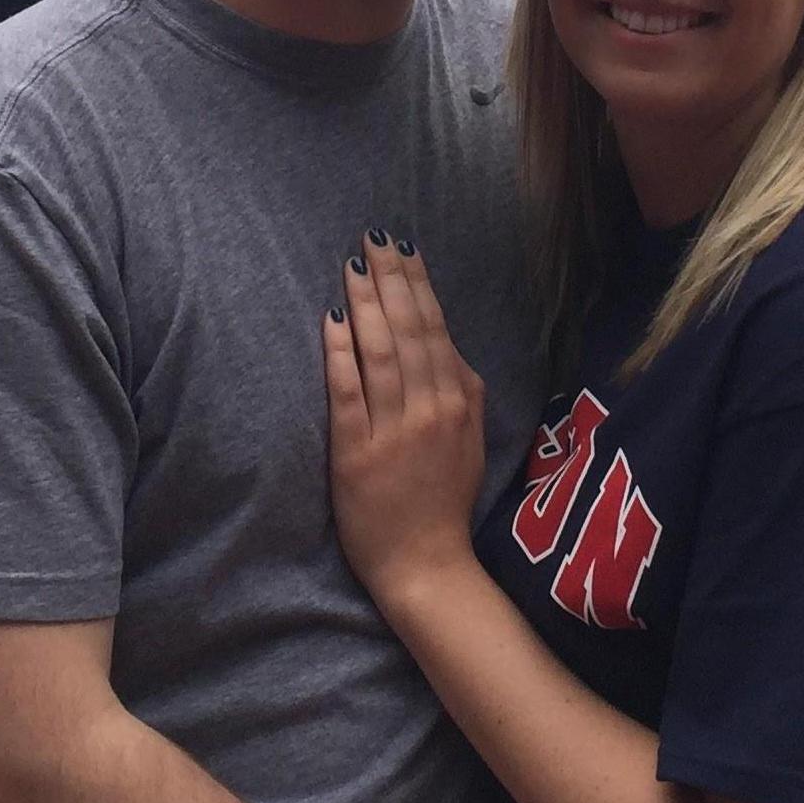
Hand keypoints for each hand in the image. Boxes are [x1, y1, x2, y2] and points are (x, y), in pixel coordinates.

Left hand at [325, 234, 488, 605]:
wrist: (427, 565)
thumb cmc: (444, 502)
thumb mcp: (470, 439)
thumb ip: (462, 391)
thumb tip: (446, 346)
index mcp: (459, 401)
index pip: (435, 328)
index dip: (418, 284)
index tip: (403, 247)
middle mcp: (431, 408)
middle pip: (409, 329)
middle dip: (391, 277)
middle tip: (374, 237)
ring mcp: (394, 429)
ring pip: (381, 351)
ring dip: (366, 302)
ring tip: (351, 265)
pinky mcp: (357, 451)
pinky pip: (347, 391)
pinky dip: (340, 351)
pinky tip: (332, 319)